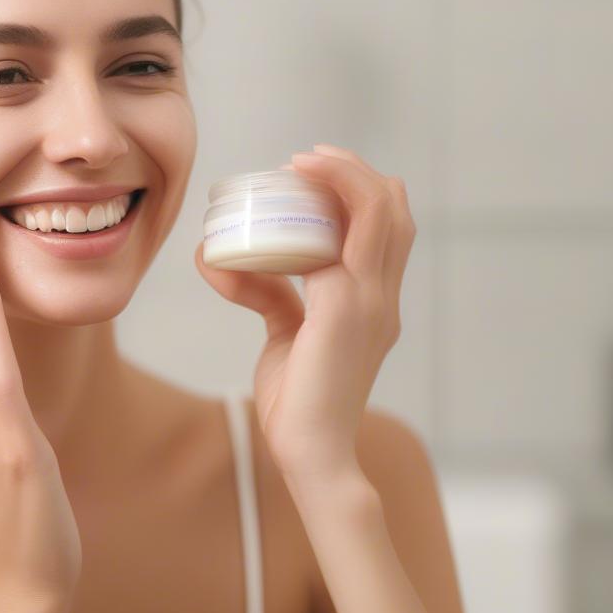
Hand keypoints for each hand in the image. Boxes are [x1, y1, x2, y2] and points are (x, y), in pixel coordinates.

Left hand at [194, 143, 415, 488]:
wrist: (311, 453)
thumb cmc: (299, 400)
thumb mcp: (282, 334)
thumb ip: (267, 295)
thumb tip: (220, 260)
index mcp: (376, 301)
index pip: (389, 228)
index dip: (360, 190)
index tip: (312, 172)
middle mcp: (383, 296)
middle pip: (393, 210)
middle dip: (354, 171)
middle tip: (306, 158)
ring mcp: (371, 302)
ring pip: (379, 213)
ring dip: (344, 177)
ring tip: (304, 162)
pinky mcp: (346, 310)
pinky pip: (340, 240)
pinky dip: (319, 207)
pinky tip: (288, 196)